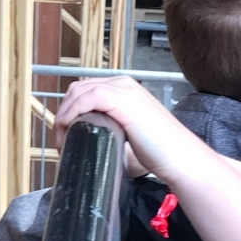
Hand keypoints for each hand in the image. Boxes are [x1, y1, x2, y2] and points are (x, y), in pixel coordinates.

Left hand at [55, 77, 209, 185]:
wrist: (179, 158)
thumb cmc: (157, 152)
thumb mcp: (126, 135)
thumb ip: (108, 130)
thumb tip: (85, 143)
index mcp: (124, 89)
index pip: (85, 91)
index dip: (69, 111)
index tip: (64, 137)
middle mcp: (123, 83)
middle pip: (78, 89)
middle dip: (63, 113)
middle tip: (62, 141)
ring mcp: (123, 89)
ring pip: (79, 92)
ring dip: (64, 116)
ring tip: (64, 141)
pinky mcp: (122, 99)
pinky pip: (87, 98)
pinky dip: (72, 113)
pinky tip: (70, 130)